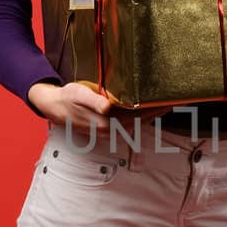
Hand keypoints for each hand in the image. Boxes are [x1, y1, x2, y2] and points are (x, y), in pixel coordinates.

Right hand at [27, 80, 162, 133]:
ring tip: (163, 106)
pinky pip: (129, 124)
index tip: (167, 102)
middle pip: (139, 122)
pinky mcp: (107, 129)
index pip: (136, 117)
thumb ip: (94, 101)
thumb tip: (107, 107)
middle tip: (172, 102)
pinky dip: (140, 118)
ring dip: (150, 117)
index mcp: (106, 123)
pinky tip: (146, 111)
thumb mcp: (79, 95)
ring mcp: (108, 131)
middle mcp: (109, 130)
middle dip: (156, 113)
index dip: (153, 111)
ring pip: (135, 125)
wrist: (54, 107)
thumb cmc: (68, 98)